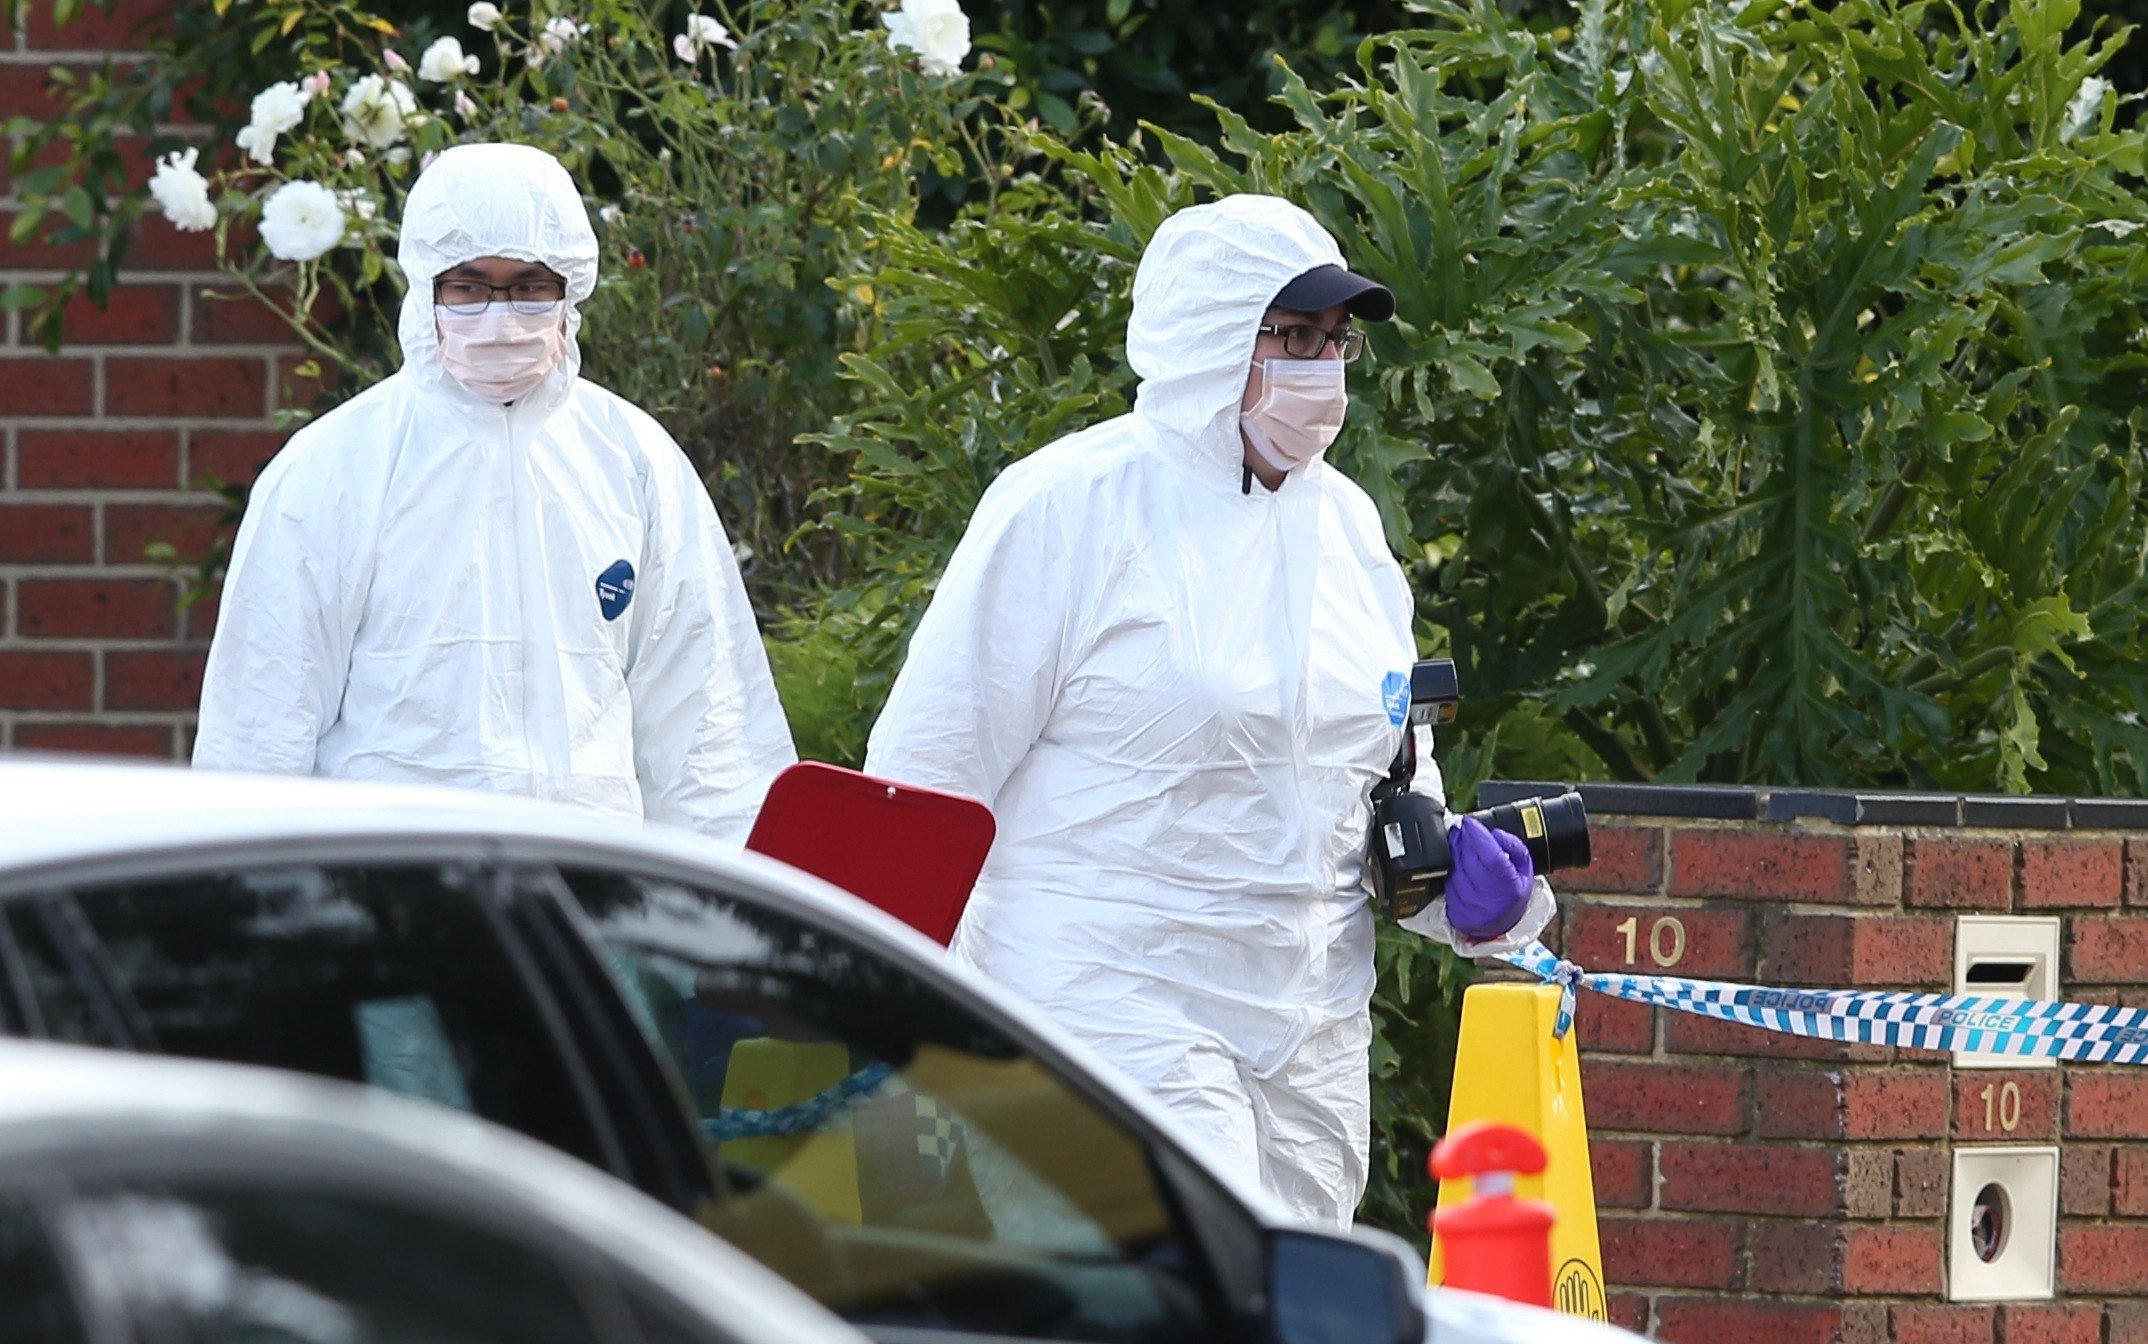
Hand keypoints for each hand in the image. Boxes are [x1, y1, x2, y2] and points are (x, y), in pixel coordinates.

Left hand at [1444, 815, 1533, 940]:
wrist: (1498, 926)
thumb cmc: (1512, 894)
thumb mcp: (1525, 870)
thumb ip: (1515, 848)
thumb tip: (1496, 834)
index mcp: (1507, 886)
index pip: (1489, 855)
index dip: (1477, 835)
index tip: (1470, 822)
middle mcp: (1486, 894)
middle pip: (1468, 857)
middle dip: (1464, 837)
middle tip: (1464, 827)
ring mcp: (1468, 901)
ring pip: (1455, 865)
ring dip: (1454, 847)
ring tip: (1458, 838)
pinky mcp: (1453, 904)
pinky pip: (1447, 876)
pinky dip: (1449, 863)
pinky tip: (1454, 857)